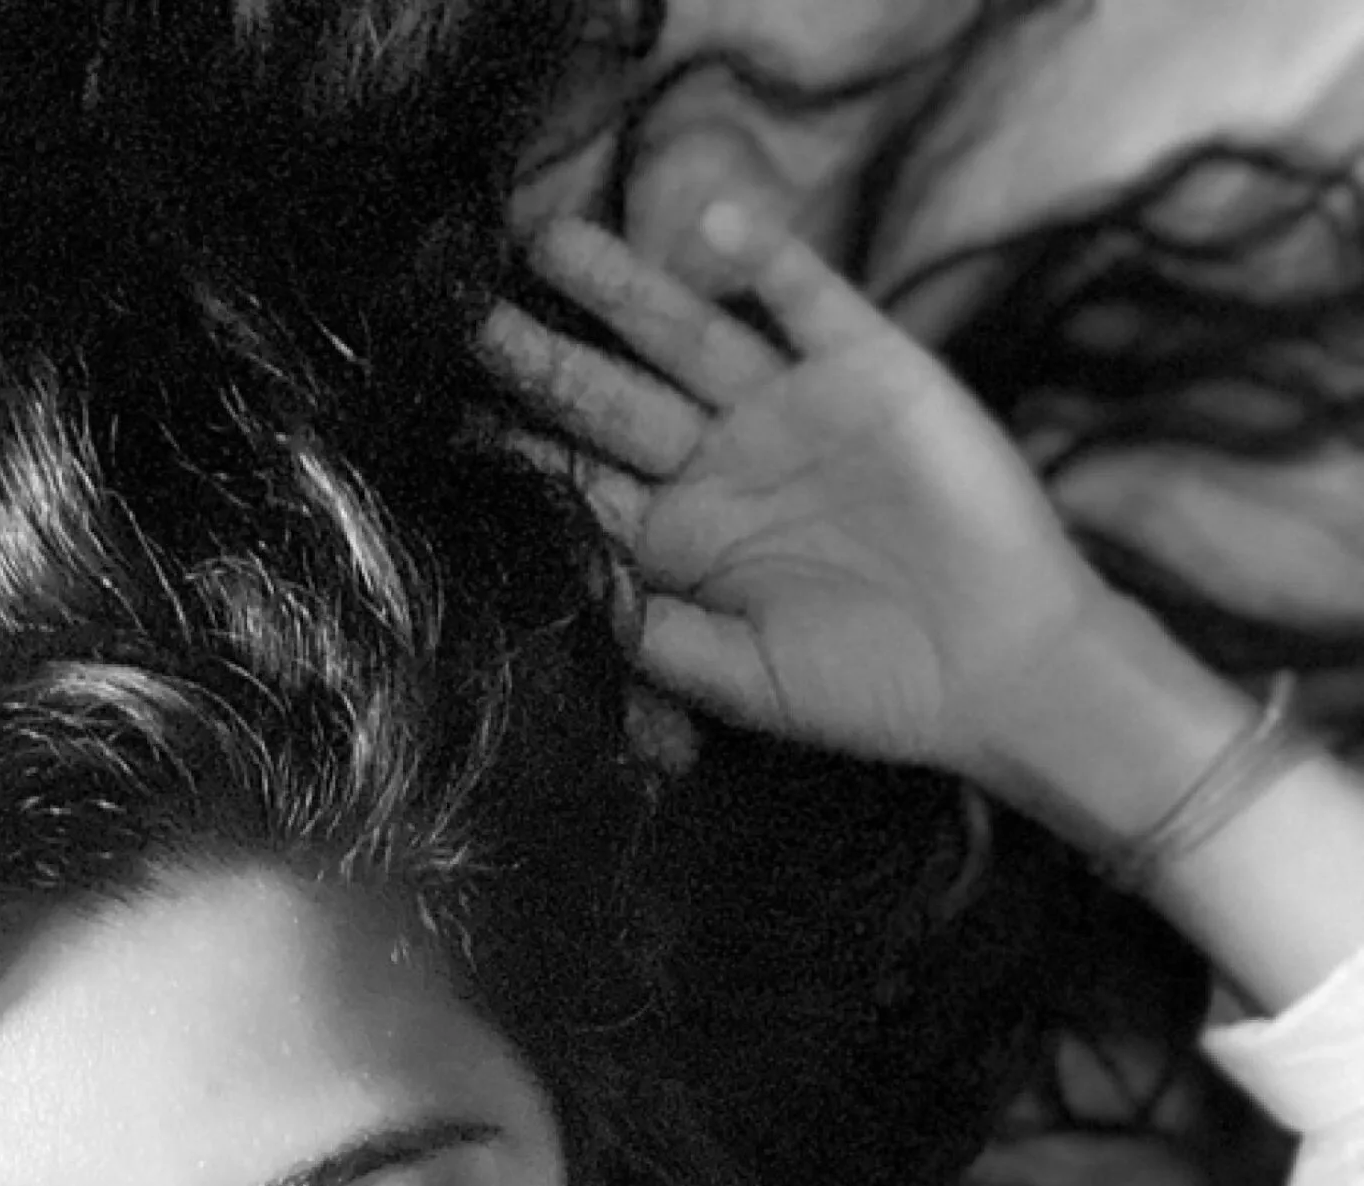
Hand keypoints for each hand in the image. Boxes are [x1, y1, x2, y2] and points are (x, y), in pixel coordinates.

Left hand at [484, 209, 1105, 778]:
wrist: (1001, 668)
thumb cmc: (869, 691)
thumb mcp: (737, 679)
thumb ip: (649, 634)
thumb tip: (559, 589)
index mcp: (688, 540)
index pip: (584, 481)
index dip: (520, 448)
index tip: (447, 418)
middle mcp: (728, 464)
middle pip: (616, 395)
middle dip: (546, 357)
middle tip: (469, 316)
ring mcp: (794, 411)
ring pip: (690, 334)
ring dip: (625, 290)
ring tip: (553, 246)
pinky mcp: (869, 371)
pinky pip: (807, 301)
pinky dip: (764, 263)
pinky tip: (708, 231)